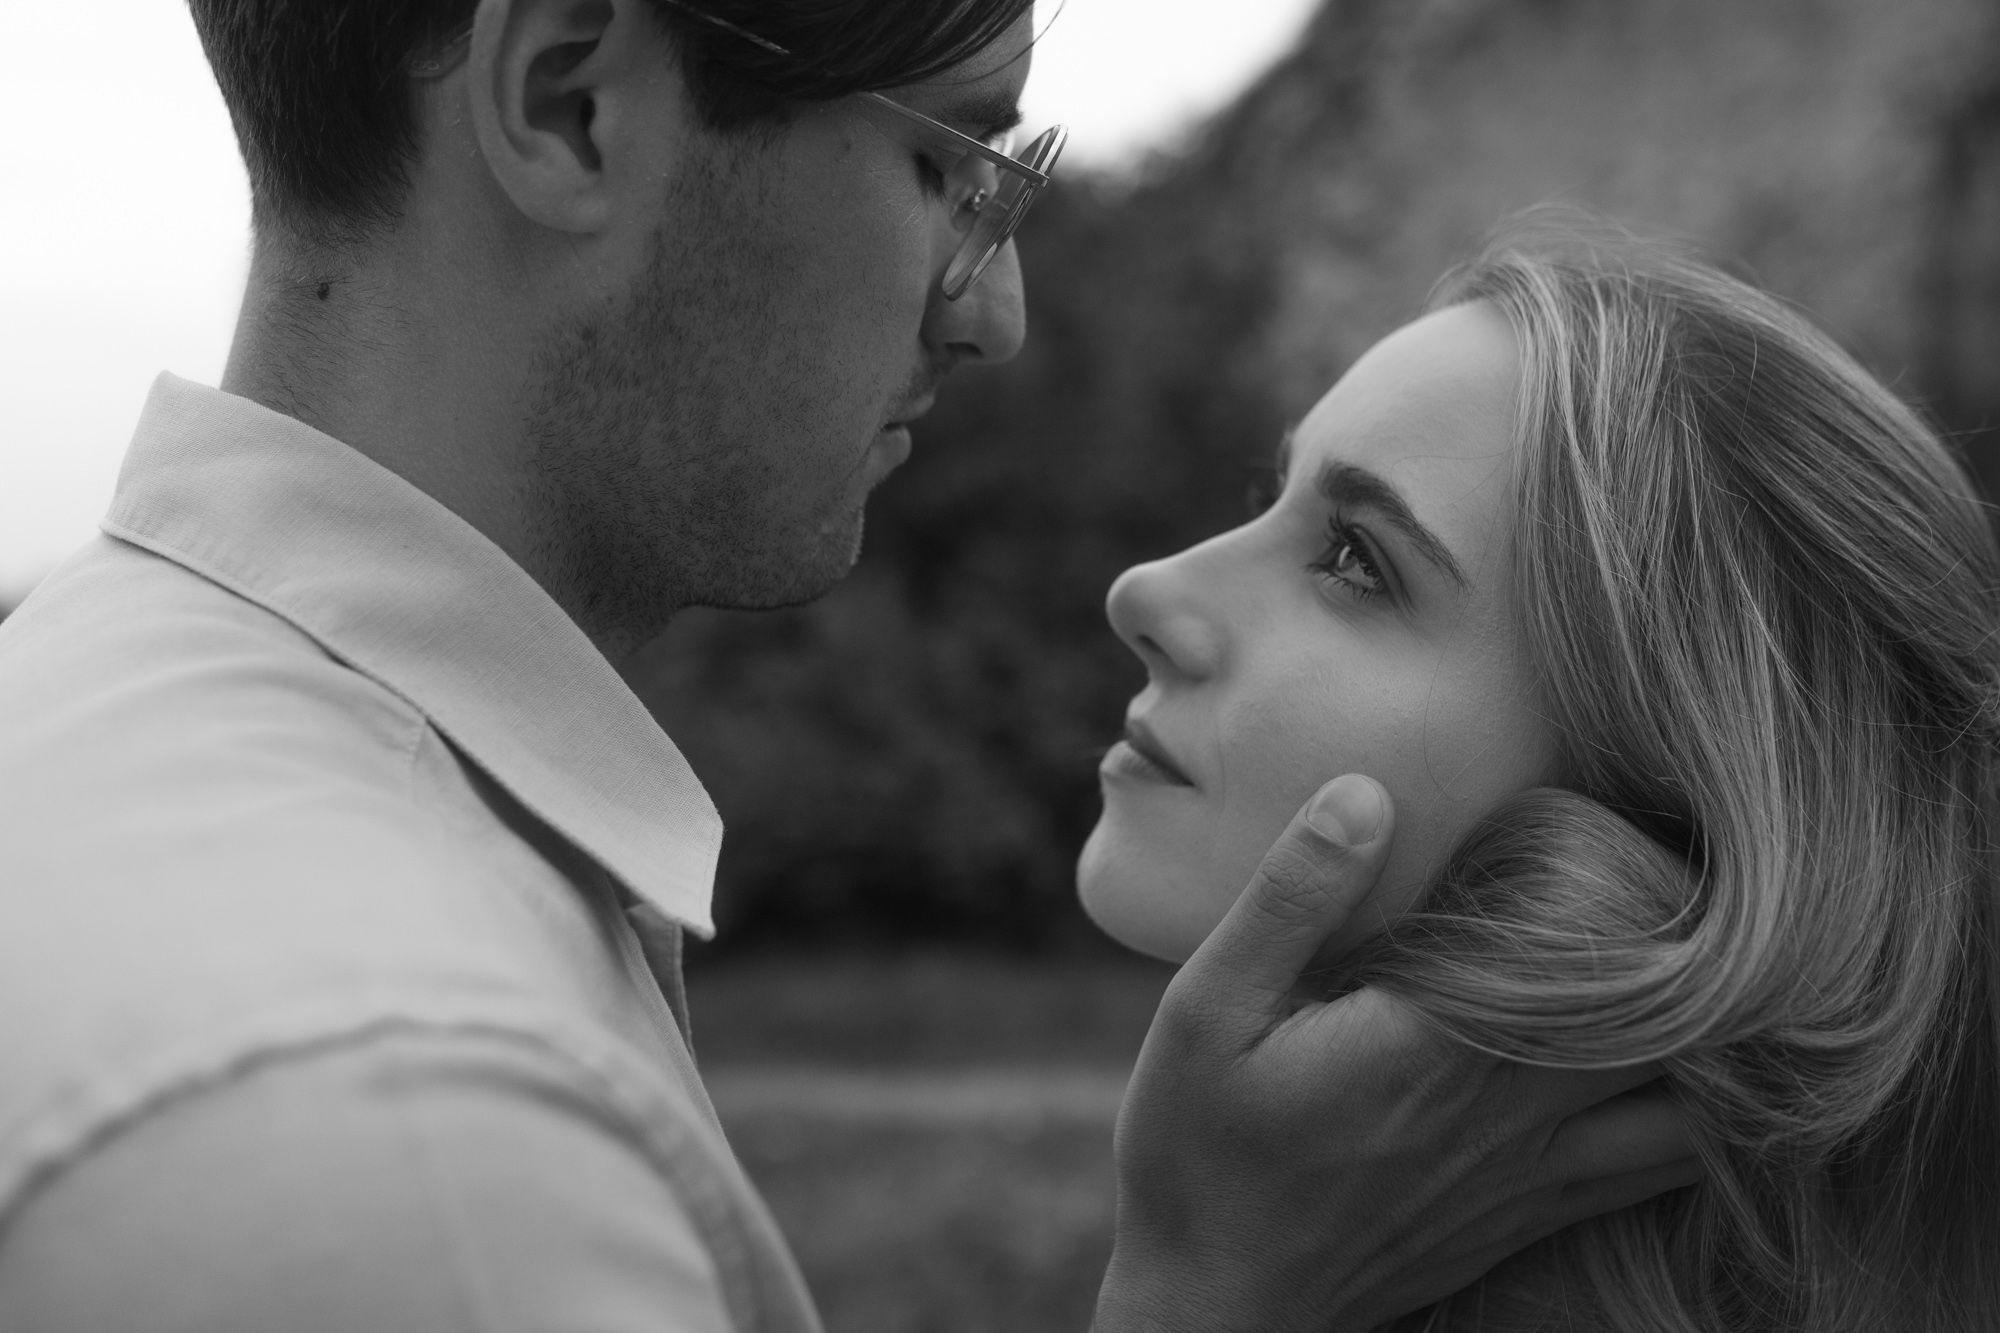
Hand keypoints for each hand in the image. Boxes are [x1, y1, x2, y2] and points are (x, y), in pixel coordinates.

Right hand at [1094, 774, 1698, 1332]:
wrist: (1214, 1309)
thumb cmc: (1196, 1153)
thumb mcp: (1205, 1011)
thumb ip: (1290, 902)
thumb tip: (1367, 794)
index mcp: (1433, 1047)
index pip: (1590, 960)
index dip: (1644, 887)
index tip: (1649, 822)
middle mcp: (1505, 1114)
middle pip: (1665, 1028)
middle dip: (1698, 950)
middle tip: (1691, 872)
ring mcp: (1527, 1177)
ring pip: (1684, 1109)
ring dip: (1715, 1043)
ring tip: (1704, 971)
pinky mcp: (1526, 1219)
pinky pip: (1653, 1170)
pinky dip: (1695, 1118)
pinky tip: (1686, 1072)